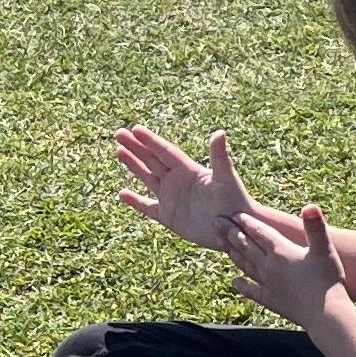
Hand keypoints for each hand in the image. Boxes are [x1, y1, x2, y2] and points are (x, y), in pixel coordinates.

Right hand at [115, 124, 253, 247]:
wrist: (236, 227)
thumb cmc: (235, 201)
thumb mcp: (225, 177)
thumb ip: (219, 156)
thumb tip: (220, 132)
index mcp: (190, 170)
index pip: (165, 151)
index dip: (150, 140)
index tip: (135, 128)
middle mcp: (178, 181)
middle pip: (152, 160)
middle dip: (136, 148)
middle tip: (119, 134)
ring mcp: (172, 198)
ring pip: (147, 178)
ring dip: (134, 166)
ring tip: (119, 151)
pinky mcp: (169, 216)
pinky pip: (147, 207)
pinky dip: (135, 201)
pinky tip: (122, 193)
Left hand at [222, 197, 348, 327]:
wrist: (324, 314)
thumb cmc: (328, 280)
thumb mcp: (325, 250)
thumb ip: (316, 227)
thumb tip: (310, 206)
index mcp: (281, 252)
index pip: (259, 233)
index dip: (247, 222)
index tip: (233, 214)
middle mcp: (269, 267)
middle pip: (246, 246)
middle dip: (231, 233)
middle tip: (216, 223)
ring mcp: (267, 284)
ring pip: (245, 265)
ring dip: (232, 253)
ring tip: (222, 245)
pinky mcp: (271, 300)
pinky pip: (251, 291)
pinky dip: (242, 286)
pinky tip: (235, 282)